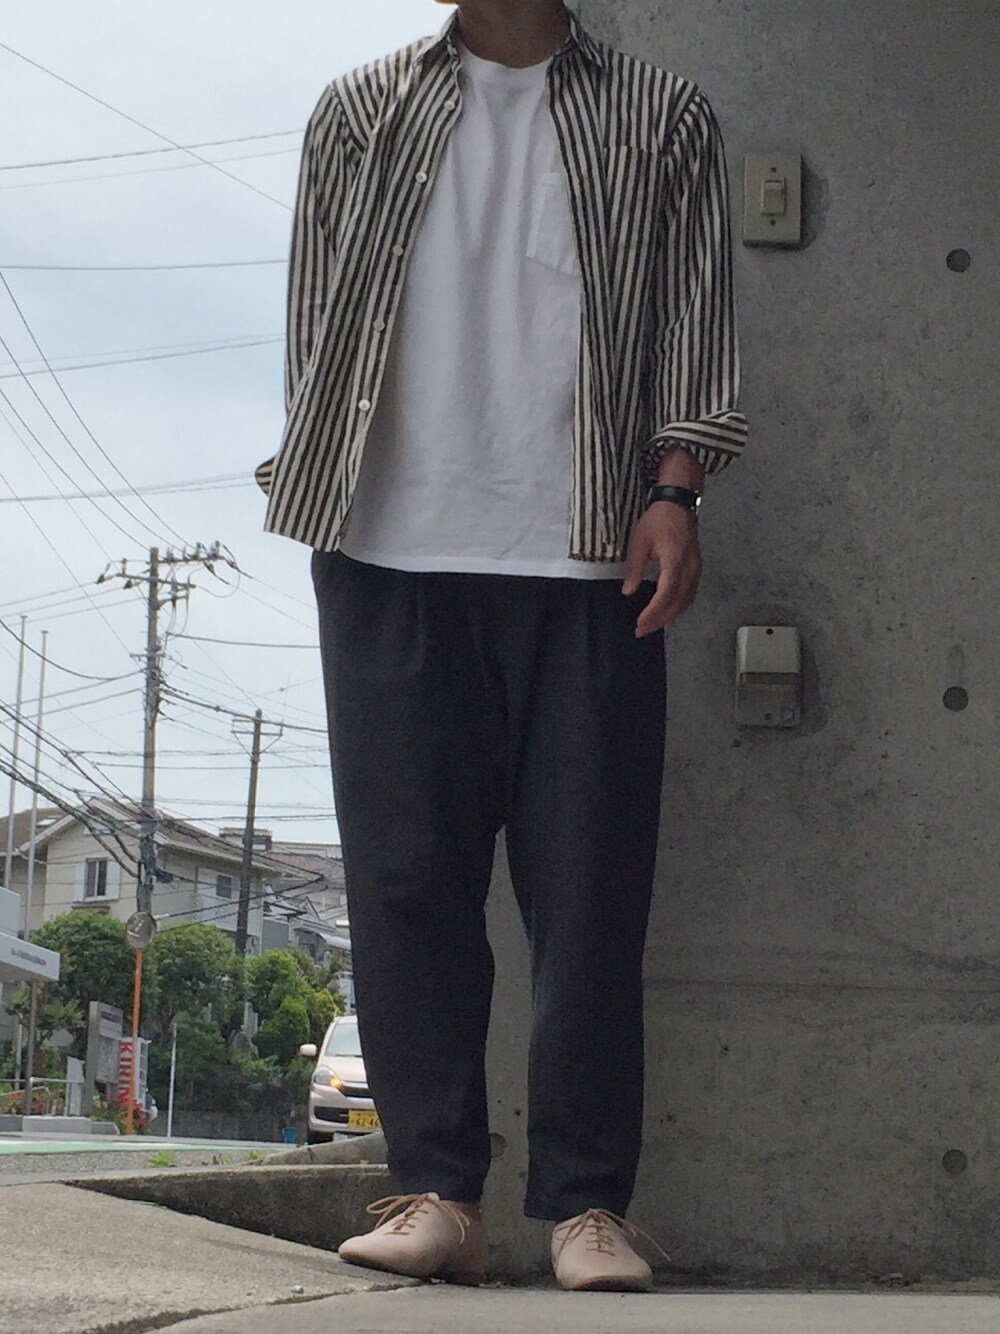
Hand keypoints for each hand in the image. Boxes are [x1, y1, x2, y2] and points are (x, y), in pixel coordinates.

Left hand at [622, 502, 701, 636]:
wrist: (678, 504)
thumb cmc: (658, 520)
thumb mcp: (639, 542)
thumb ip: (635, 568)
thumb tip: (628, 592)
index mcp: (675, 561)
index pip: (666, 595)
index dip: (653, 612)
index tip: (640, 624)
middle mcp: (689, 568)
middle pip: (678, 602)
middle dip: (660, 620)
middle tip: (642, 630)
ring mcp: (696, 569)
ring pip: (687, 600)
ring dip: (671, 616)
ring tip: (653, 625)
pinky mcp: (696, 568)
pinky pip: (691, 593)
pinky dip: (679, 606)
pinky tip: (668, 611)